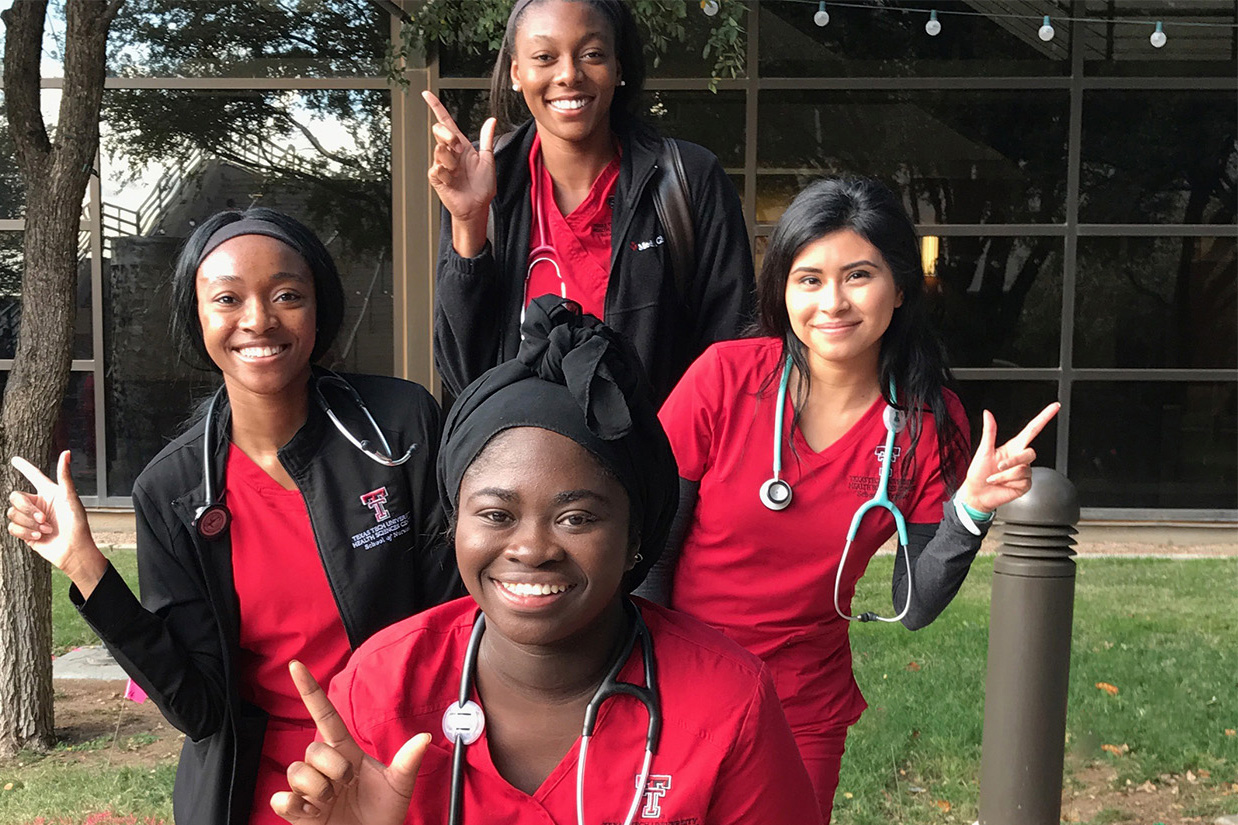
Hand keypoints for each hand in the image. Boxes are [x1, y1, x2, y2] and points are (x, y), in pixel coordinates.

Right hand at [7, 451, 106, 594]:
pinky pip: (12, 527)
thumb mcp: (71, 499)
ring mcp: (30, 518)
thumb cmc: (77, 525)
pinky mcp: (25, 532)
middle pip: (15, 496)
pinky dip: (25, 532)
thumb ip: (65, 476)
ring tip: (47, 530)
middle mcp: (38, 503)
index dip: (24, 467)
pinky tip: (39, 536)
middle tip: (44, 519)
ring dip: (30, 523)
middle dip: (28, 509)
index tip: (15, 460)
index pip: (34, 476)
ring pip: (12, 513)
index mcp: (50, 493)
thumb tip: (66, 453)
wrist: (73, 550)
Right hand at [271, 661, 430, 824]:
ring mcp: (309, 789)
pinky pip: (282, 799)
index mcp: (345, 752)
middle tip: (348, 785)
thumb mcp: (399, 786)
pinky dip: (294, 804)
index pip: (325, 716)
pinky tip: (311, 811)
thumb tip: (425, 737)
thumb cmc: (383, 814)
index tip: (297, 665)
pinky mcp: (297, 812)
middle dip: (334, 767)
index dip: (310, 691)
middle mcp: (324, 767)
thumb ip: (408, 762)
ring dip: (318, 788)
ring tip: (332, 801)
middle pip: (314, 748)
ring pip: (297, 771)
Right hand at [423, 90, 497, 230]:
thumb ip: (486, 139)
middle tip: (459, 149)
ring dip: (452, 160)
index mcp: (460, 145)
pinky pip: (437, 168)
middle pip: (439, 131)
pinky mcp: (436, 177)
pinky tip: (452, 181)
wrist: (477, 206)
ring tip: (459, 172)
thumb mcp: (487, 159)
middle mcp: (449, 153)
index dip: (436, 107)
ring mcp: (441, 164)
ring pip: (439, 150)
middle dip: (448, 136)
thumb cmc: (483, 186)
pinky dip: (446, 173)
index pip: (445, 122)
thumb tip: (491, 120)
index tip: (426, 94)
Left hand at [957, 402, 1060, 513]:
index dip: (1044, 417)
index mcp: (1013, 446)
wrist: (976, 494)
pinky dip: (1009, 482)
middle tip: (999, 466)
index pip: (1033, 429)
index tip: (1055, 406)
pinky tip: (1002, 485)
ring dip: (1006, 474)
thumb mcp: (983, 450)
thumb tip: (988, 414)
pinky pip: (1023, 480)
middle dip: (1014, 460)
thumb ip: (989, 432)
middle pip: (1030, 452)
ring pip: (1024, 468)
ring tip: (995, 478)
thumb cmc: (978, 473)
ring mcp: (1024, 472)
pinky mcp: (1025, 484)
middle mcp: (1020, 458)